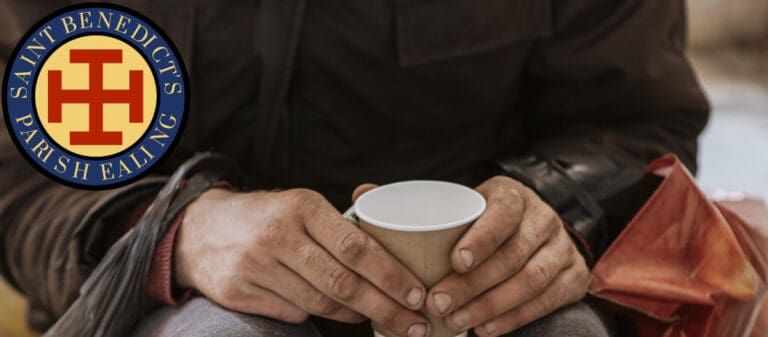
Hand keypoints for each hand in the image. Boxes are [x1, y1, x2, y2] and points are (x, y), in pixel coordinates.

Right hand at [175, 188, 430, 336]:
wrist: (201, 229)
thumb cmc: (268, 217)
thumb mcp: (302, 205)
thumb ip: (344, 222)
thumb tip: (398, 245)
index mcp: (302, 207)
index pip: (356, 247)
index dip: (391, 275)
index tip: (417, 293)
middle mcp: (278, 235)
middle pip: (343, 283)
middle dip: (385, 308)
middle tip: (413, 323)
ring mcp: (255, 266)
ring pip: (320, 303)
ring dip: (355, 315)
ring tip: (380, 317)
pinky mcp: (238, 292)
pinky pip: (292, 312)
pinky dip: (318, 314)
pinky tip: (334, 311)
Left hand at [424, 176, 589, 336]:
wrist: (531, 232)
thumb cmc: (484, 225)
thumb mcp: (469, 213)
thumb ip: (446, 225)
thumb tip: (401, 247)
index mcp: (513, 196)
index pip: (501, 213)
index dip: (480, 239)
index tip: (455, 262)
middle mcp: (544, 218)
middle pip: (511, 254)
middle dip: (473, 284)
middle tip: (440, 303)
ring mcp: (563, 247)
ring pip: (530, 280)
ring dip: (490, 305)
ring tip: (457, 321)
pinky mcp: (575, 275)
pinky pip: (547, 301)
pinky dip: (514, 318)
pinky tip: (486, 328)